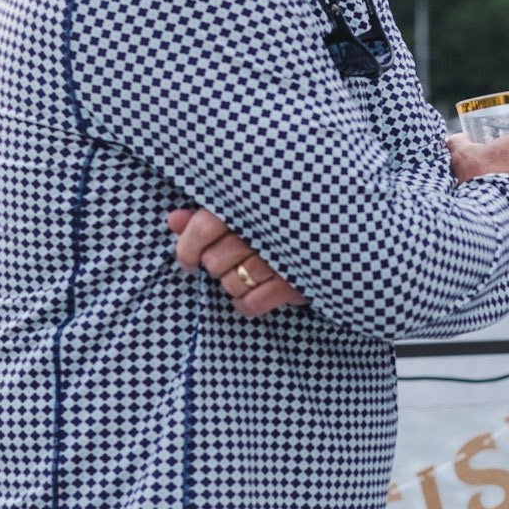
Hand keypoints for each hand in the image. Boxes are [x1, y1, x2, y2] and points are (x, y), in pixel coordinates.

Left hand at [166, 209, 307, 317]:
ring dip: (231, 285)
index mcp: (249, 204)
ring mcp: (281, 258)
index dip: (185, 249)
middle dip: (214, 266)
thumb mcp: (243, 207)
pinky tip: (248, 295)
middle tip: (226, 262)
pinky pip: (253, 304)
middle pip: (214, 261)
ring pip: (232, 284)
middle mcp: (265, 229)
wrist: (336, 228)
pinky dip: (244, 304)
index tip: (186, 261)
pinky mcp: (296, 283)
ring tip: (242, 275)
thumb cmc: (281, 216)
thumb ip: (205, 214)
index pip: (202, 229)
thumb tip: (172, 220)